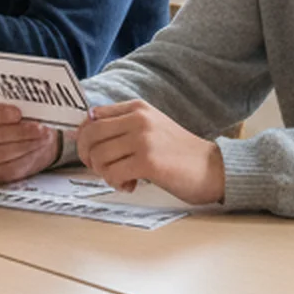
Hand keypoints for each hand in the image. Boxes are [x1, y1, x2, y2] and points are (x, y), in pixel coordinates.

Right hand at [0, 102, 59, 182]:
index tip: (18, 113)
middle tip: (38, 128)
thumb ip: (20, 103)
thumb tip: (30, 104)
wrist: (38, 136)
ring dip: (25, 145)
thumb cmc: (25, 117)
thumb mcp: (23, 104)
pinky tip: (38, 149)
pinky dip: (27, 158)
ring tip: (42, 137)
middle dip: (16, 132)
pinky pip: (10, 168)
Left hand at [75, 100, 225, 205]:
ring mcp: (143, 139)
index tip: (89, 152)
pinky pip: (112, 173)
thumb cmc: (178, 153)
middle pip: (90, 135)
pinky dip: (115, 183)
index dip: (82, 137)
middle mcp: (138, 119)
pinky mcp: (148, 161)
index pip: (92, 116)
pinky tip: (130, 185)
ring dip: (103, 173)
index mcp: (137, 108)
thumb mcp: (150, 128)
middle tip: (100, 169)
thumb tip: (80, 135)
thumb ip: (120, 127)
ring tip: (121, 178)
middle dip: (87, 156)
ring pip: (99, 156)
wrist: (212, 168)